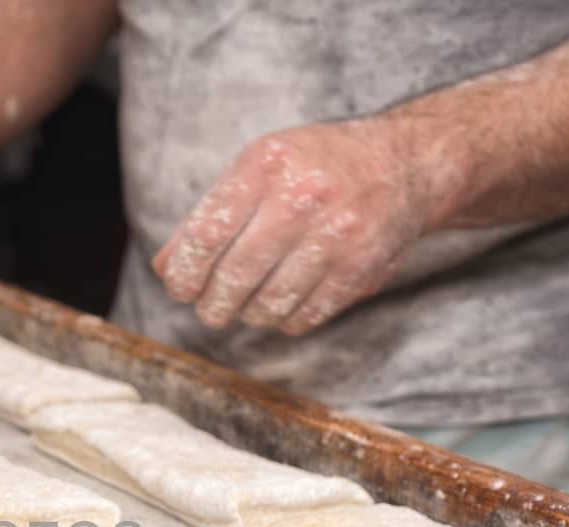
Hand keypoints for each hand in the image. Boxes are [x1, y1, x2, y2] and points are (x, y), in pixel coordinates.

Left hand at [153, 119, 440, 335]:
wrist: (404, 165)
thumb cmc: (313, 168)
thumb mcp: (258, 169)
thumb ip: (208, 215)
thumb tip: (164, 268)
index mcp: (267, 165)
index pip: (207, 235)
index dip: (184, 273)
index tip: (178, 288)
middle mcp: (303, 198)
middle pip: (234, 277)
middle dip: (211, 304)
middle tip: (208, 308)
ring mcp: (337, 236)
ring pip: (267, 304)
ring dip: (247, 314)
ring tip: (245, 305)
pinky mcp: (361, 271)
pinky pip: (304, 317)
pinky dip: (284, 320)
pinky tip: (281, 305)